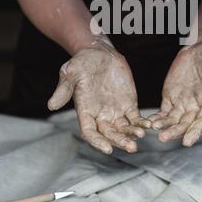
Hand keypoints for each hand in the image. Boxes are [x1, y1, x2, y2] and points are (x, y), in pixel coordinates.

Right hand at [48, 39, 149, 153]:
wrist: (99, 53)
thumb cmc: (82, 62)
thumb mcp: (70, 72)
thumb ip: (63, 90)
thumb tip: (51, 105)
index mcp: (85, 111)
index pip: (90, 132)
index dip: (98, 142)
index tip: (108, 149)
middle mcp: (100, 115)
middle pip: (110, 134)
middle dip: (120, 141)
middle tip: (132, 147)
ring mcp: (115, 111)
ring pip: (124, 129)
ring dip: (132, 134)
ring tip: (141, 135)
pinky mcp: (128, 104)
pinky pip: (135, 118)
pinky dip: (142, 123)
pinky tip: (149, 126)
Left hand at [149, 37, 201, 146]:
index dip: (195, 132)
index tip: (187, 142)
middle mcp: (196, 107)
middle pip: (185, 124)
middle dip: (175, 131)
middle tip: (164, 137)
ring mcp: (182, 103)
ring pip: (172, 120)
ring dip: (164, 126)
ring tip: (153, 128)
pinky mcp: (171, 97)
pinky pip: (163, 110)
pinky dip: (157, 117)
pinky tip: (148, 122)